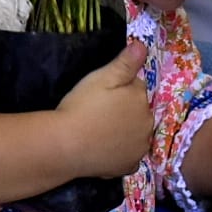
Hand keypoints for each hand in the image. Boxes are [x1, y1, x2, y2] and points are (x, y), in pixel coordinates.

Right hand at [54, 40, 152, 177]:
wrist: (64, 144)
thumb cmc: (82, 106)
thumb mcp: (102, 77)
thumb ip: (126, 62)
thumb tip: (143, 45)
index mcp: (141, 100)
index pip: (136, 89)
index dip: (118, 90)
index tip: (101, 96)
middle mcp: (147, 124)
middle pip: (138, 112)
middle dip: (124, 110)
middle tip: (98, 114)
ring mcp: (139, 147)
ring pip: (135, 134)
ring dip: (125, 131)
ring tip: (100, 131)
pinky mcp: (129, 166)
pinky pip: (129, 155)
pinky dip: (120, 152)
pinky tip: (104, 148)